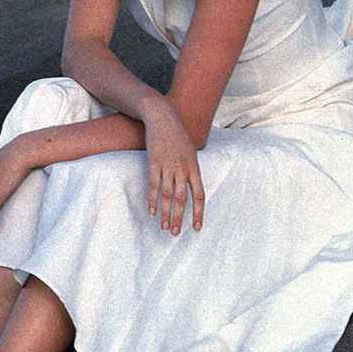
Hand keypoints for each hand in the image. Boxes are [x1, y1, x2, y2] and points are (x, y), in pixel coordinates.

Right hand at [142, 96, 204, 234]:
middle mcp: (183, 169)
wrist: (163, 118)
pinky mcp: (154, 163)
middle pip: (183, 199)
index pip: (199, 195)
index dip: (198, 213)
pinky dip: (153, 200)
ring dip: (166, 213)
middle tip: (176, 233)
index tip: (196, 228)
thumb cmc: (178, 136)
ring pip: (168, 195)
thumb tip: (193, 186)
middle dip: (180, 218)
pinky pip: (153, 186)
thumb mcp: (191, 152)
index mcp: (194, 167)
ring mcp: (168, 166)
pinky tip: (152, 213)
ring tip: (164, 228)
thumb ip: (192, 170)